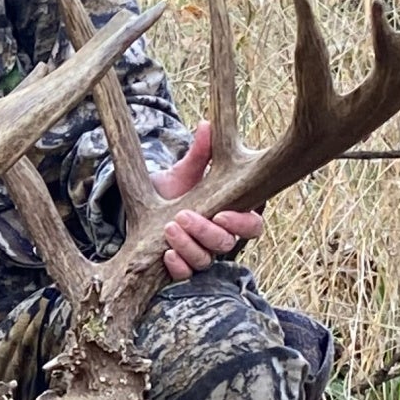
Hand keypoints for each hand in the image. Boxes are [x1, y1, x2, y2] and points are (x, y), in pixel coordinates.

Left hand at [146, 120, 264, 279]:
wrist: (147, 204)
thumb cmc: (177, 187)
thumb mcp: (187, 170)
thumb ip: (201, 152)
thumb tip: (206, 124)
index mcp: (232, 213)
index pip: (252, 225)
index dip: (241, 223)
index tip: (221, 214)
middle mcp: (220, 237)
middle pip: (227, 244)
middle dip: (206, 232)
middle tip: (184, 216)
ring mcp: (202, 253)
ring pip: (205, 260)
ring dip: (188, 246)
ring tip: (170, 226)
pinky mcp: (182, 265)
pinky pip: (186, 274)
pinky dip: (178, 267)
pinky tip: (167, 254)